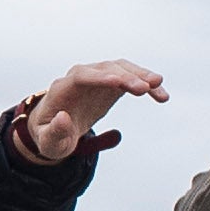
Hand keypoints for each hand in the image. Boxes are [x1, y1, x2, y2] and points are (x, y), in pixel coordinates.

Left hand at [11, 56, 170, 159]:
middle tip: (146, 89)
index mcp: (62, 90)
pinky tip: (161, 95)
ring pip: (120, 68)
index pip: (80, 76)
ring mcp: (97, 78)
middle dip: (124, 76)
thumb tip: (64, 118)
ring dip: (139, 75)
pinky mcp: (110, 84)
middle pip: (104, 69)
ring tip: (158, 85)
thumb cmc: (49, 137)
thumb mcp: (48, 142)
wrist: (54, 130)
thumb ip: (54, 132)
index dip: (99, 77)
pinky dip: (146, 85)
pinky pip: (130, 79)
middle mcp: (80, 78)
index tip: (118, 82)